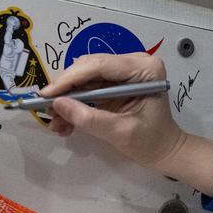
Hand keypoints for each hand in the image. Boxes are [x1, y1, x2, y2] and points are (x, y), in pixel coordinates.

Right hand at [42, 52, 212, 193]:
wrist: (165, 149)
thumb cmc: (151, 141)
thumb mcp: (120, 132)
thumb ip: (90, 118)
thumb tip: (57, 104)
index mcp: (145, 69)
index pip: (100, 65)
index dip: (71, 79)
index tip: (47, 94)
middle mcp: (135, 62)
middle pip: (89, 68)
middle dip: (66, 90)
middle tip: (48, 112)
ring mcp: (125, 70)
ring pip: (85, 77)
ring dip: (68, 98)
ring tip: (57, 123)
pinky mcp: (116, 81)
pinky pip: (88, 86)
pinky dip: (75, 102)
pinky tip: (66, 122)